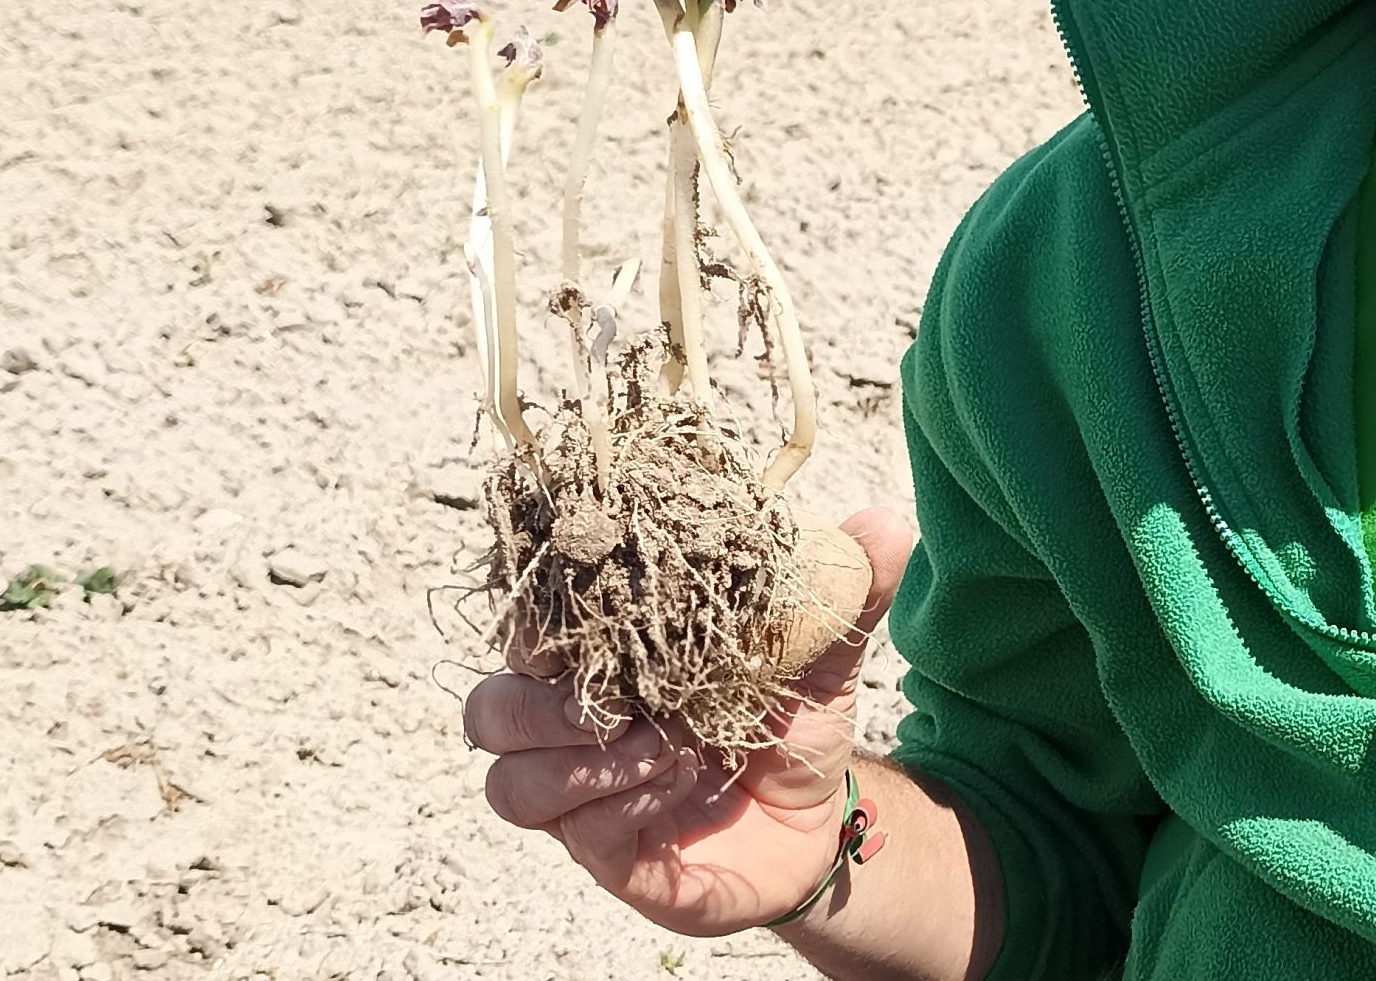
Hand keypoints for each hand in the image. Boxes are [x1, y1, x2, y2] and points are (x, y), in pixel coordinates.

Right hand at [463, 507, 913, 935]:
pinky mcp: (609, 855)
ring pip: (510, 784)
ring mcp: (583, 798)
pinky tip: (680, 774)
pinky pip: (579, 833)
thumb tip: (886, 521)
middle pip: (489, 711)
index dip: (534, 609)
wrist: (822, 817)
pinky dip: (623, 800)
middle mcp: (575, 727)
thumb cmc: (792, 716)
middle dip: (532, 699)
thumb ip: (846, 587)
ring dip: (576, 759)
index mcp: (605, 659)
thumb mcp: (822, 648)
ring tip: (659, 740)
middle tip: (608, 693)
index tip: (580, 588)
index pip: (528, 629)